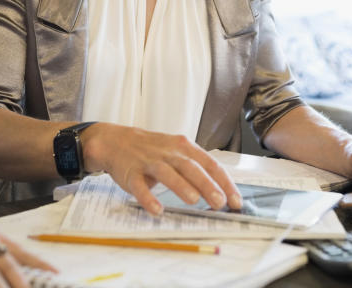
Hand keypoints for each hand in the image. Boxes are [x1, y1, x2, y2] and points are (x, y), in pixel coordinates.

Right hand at [81, 123, 241, 214]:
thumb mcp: (176, 151)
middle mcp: (168, 152)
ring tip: (194, 201)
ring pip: (167, 173)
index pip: (209, 163)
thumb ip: (196, 169)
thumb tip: (221, 192)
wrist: (116, 141)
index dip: (224, 182)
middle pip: (190, 167)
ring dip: (180, 186)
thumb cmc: (153, 150)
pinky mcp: (131, 173)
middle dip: (206, 184)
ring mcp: (149, 162)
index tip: (235, 200)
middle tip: (220, 202)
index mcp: (183, 147)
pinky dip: (148, 198)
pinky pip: (140, 186)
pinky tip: (157, 209)